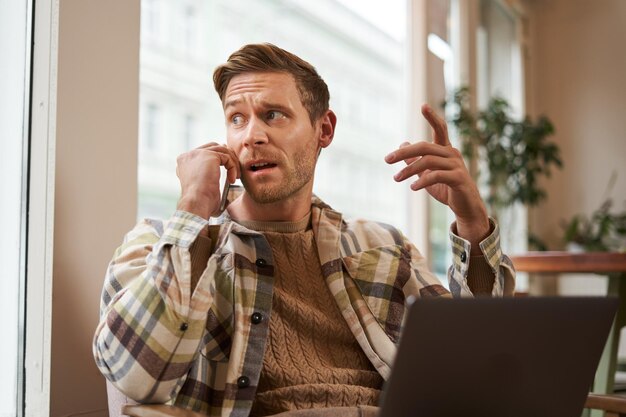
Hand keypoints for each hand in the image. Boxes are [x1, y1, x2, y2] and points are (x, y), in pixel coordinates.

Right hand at [176, 142, 239, 218]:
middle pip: (213, 147)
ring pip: (222, 150)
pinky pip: (227, 157)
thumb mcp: (203, 189)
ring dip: (232, 163)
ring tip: (235, 178)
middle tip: (234, 171)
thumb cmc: (200, 203)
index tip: (227, 171)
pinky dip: (233, 167)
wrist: (196, 203)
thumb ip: (211, 181)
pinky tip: (232, 180)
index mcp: (184, 162)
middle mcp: (189, 155)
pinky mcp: (208, 155)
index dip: (218, 159)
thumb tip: (228, 185)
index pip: (204, 152)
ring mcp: (198, 153)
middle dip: (227, 157)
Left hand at [384, 104, 489, 247]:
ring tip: (396, 178)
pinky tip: (412, 187)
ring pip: (428, 162)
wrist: (465, 207)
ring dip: (409, 170)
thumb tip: (402, 144)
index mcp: (445, 150)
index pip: (440, 129)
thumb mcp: (426, 174)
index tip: (423, 106)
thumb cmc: (446, 188)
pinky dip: (422, 181)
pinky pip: (436, 176)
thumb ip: (415, 160)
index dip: (432, 117)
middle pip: (425, 147)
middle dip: (404, 152)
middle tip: (387, 160)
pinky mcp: (458, 178)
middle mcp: (452, 154)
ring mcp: (457, 165)